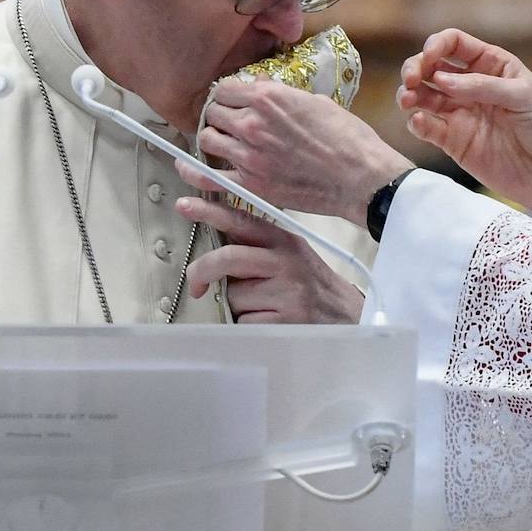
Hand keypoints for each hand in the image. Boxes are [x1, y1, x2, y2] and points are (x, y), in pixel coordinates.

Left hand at [178, 196, 364, 323]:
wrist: (346, 316)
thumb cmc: (310, 285)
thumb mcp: (291, 255)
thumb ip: (257, 247)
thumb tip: (214, 246)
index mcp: (284, 240)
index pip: (241, 221)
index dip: (210, 211)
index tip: (184, 205)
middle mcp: (286, 261)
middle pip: (228, 258)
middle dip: (202, 271)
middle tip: (196, 284)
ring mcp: (287, 292)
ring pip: (234, 295)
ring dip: (237, 306)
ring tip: (261, 307)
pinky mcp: (286, 320)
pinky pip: (245, 322)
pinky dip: (248, 325)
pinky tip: (270, 322)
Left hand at [180, 79, 413, 226]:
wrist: (361, 178)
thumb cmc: (348, 139)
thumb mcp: (317, 103)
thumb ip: (284, 96)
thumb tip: (265, 88)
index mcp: (269, 98)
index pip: (225, 89)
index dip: (228, 95)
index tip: (231, 102)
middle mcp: (252, 123)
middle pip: (213, 113)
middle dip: (219, 116)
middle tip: (227, 123)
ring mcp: (249, 155)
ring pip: (207, 140)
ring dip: (212, 139)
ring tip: (221, 142)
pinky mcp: (252, 185)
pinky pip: (210, 177)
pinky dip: (194, 173)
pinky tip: (186, 168)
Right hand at [398, 28, 531, 226]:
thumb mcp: (523, 97)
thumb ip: (482, 86)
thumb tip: (440, 80)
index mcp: (491, 65)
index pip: (454, 44)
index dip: (437, 45)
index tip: (430, 58)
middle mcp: (471, 86)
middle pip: (430, 67)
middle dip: (415, 68)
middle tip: (410, 80)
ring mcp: (460, 113)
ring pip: (422, 95)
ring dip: (408, 93)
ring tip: (407, 100)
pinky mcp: (453, 141)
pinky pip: (427, 127)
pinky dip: (416, 122)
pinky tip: (418, 121)